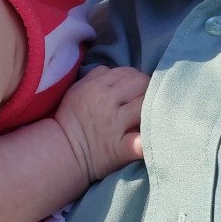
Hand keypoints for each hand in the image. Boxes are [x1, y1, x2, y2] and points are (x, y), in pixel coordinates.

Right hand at [54, 65, 148, 183]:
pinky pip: (141, 142)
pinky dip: (149, 140)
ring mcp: (116, 124)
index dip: (135, 78)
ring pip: (146, 105)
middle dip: (147, 88)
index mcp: (96, 86)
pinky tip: (157, 138)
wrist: (63, 151)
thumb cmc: (70, 119)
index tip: (135, 89)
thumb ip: (95, 76)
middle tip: (145, 99)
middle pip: (141, 83)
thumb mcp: (76, 89)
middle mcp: (108, 102)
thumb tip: (113, 70)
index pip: (128, 72)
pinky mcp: (122, 147)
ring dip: (152, 107)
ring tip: (151, 114)